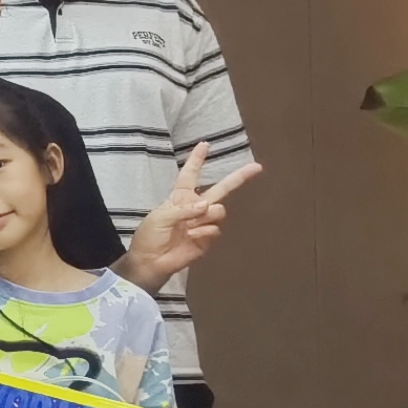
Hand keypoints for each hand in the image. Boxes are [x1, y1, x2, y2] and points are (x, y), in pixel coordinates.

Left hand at [125, 142, 261, 287]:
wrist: (151, 262)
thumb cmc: (149, 236)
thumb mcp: (160, 218)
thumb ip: (183, 209)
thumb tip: (207, 205)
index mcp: (180, 197)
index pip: (190, 175)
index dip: (197, 160)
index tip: (205, 144)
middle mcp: (195, 207)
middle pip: (221, 189)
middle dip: (238, 178)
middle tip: (257, 167)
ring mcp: (203, 222)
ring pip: (219, 211)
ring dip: (206, 217)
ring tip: (189, 227)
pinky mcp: (208, 238)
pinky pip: (215, 230)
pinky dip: (203, 233)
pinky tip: (191, 239)